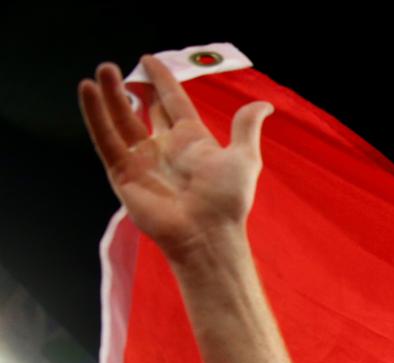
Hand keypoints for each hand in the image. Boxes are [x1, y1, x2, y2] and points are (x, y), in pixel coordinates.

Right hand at [78, 55, 272, 262]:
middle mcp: (165, 147)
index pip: (172, 102)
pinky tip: (89, 91)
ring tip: (103, 69)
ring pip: (121, 119)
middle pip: (143, 109)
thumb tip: (264, 105)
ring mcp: (142, 159)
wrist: (206, 232)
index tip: (149, 60)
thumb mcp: (244, 157)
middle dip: (131, 88)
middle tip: (118, 67)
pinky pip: (106, 139)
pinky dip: (95, 115)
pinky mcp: (123, 172)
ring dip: (110, 95)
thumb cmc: (228, 199)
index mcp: (192, 140)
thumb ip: (246, 128)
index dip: (162, 81)